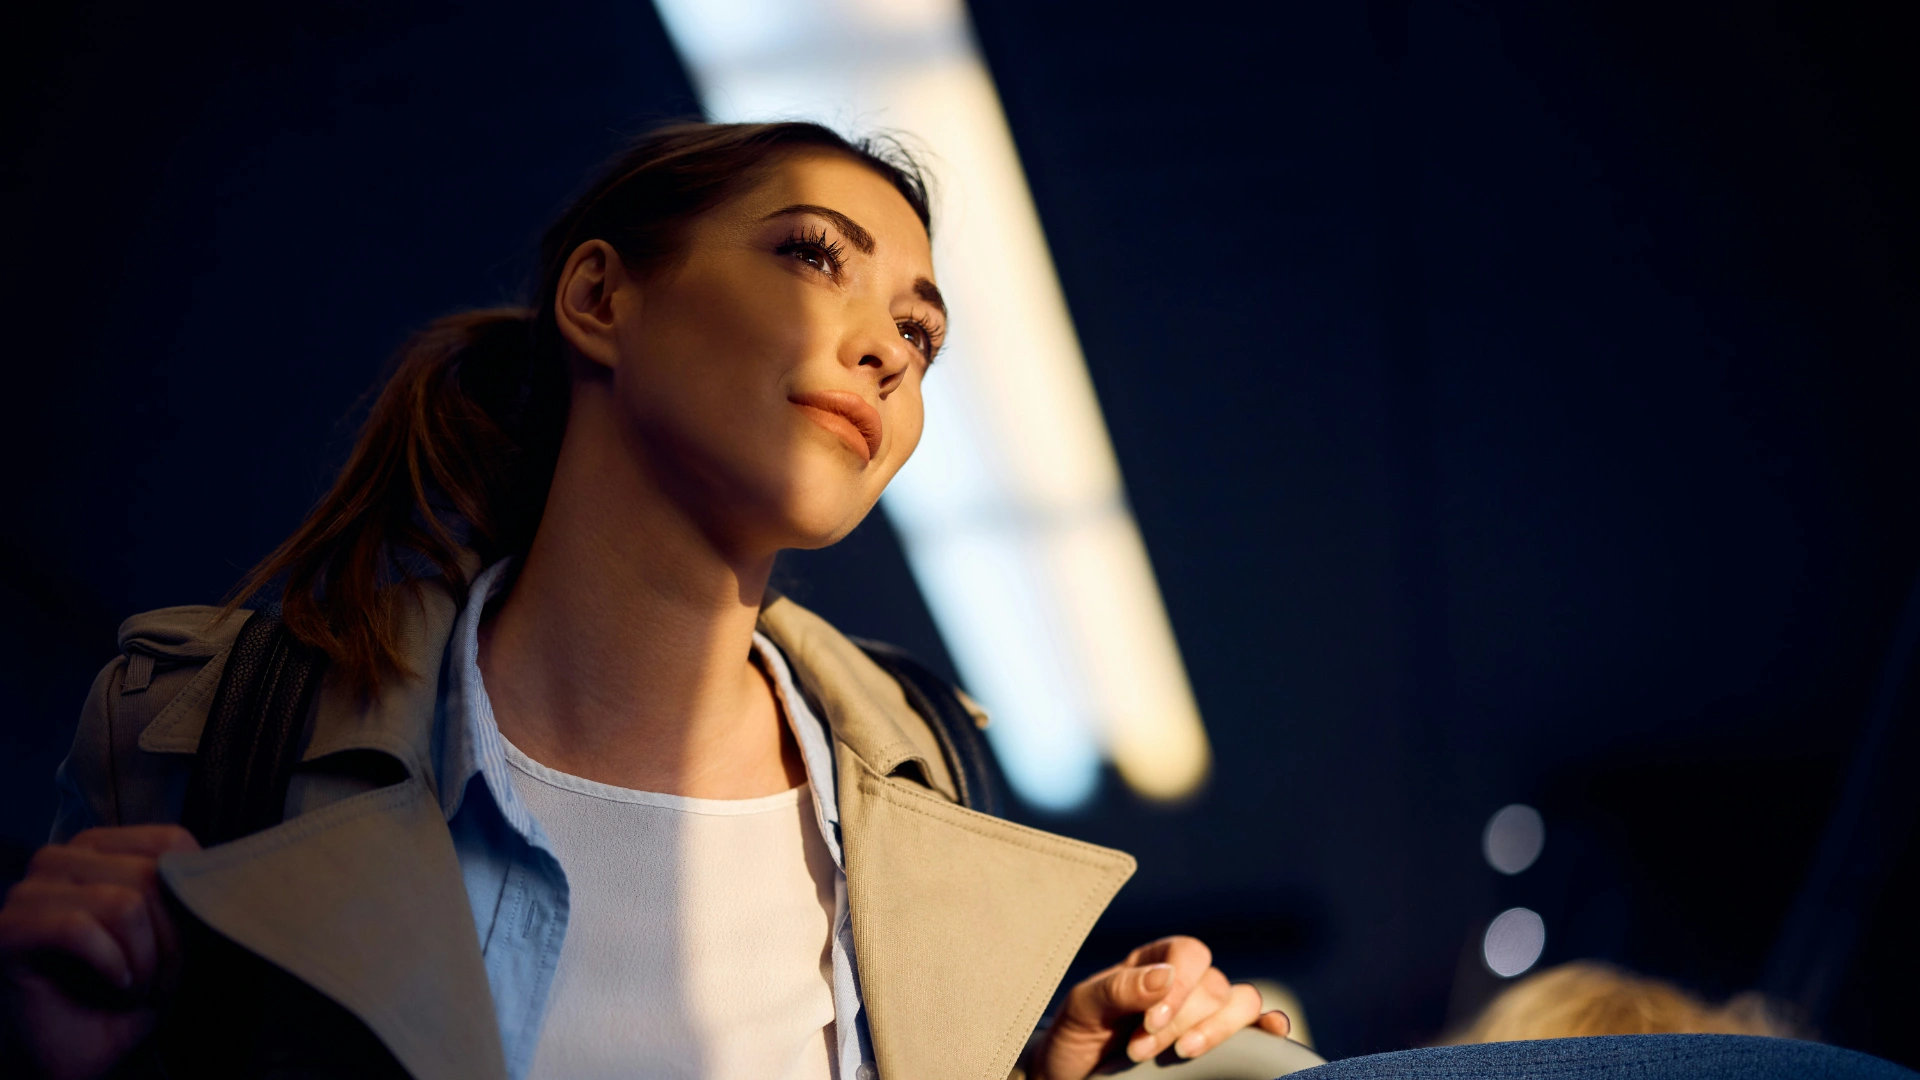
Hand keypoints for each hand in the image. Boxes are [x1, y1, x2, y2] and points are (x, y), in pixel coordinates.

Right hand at [0, 825, 198, 1079]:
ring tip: (138, 987)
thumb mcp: (176, 935)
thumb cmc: (128, 989)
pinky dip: (112, 965)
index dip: (192, 896)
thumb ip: (192, 895)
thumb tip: (226, 871)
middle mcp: (61, 857)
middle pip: (150, 874)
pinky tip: (115, 985)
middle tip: (164, 979)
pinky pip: (80, 930)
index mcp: (102, 846)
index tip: (191, 942)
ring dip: (144, 958)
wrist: (81, 1053)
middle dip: (172, 938)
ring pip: (123, 902)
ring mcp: (29, 891)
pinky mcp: (9, 929)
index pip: (171, 841)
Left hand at [1032, 935, 1290, 1079]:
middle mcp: (1187, 981)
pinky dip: (1269, 1026)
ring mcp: (1207, 1012)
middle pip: (1213, 985)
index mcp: (1154, 961)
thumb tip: (1165, 977)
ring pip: (1242, 1003)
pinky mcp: (1220, 1043)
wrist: (1075, 1074)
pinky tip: (1270, 1034)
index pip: (1189, 953)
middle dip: (1180, 1022)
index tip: (1149, 1023)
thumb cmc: (1076, 1037)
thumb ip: (1118, 988)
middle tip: (1140, 1052)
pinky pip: (1258, 1026)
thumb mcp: (1082, 1009)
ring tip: (1184, 1055)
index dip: (1180, 985)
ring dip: (1218, 1030)